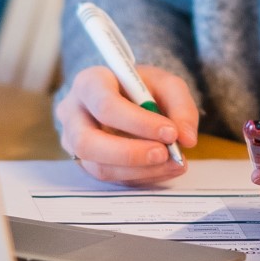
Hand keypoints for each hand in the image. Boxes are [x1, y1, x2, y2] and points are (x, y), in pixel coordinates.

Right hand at [55, 65, 199, 184]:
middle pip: (88, 142)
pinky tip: (163, 168)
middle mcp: (73, 112)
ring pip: (98, 166)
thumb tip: (186, 139)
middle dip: (130, 154)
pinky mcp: (84, 162)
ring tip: (173, 163)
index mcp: (89, 83)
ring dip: (139, 170)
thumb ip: (181, 106)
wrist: (127, 96)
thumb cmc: (141, 87)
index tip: (170, 132)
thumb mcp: (166, 84)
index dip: (138, 122)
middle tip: (165, 154)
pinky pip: (108, 177)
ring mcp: (72, 140)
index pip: (105, 105)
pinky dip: (139, 176)